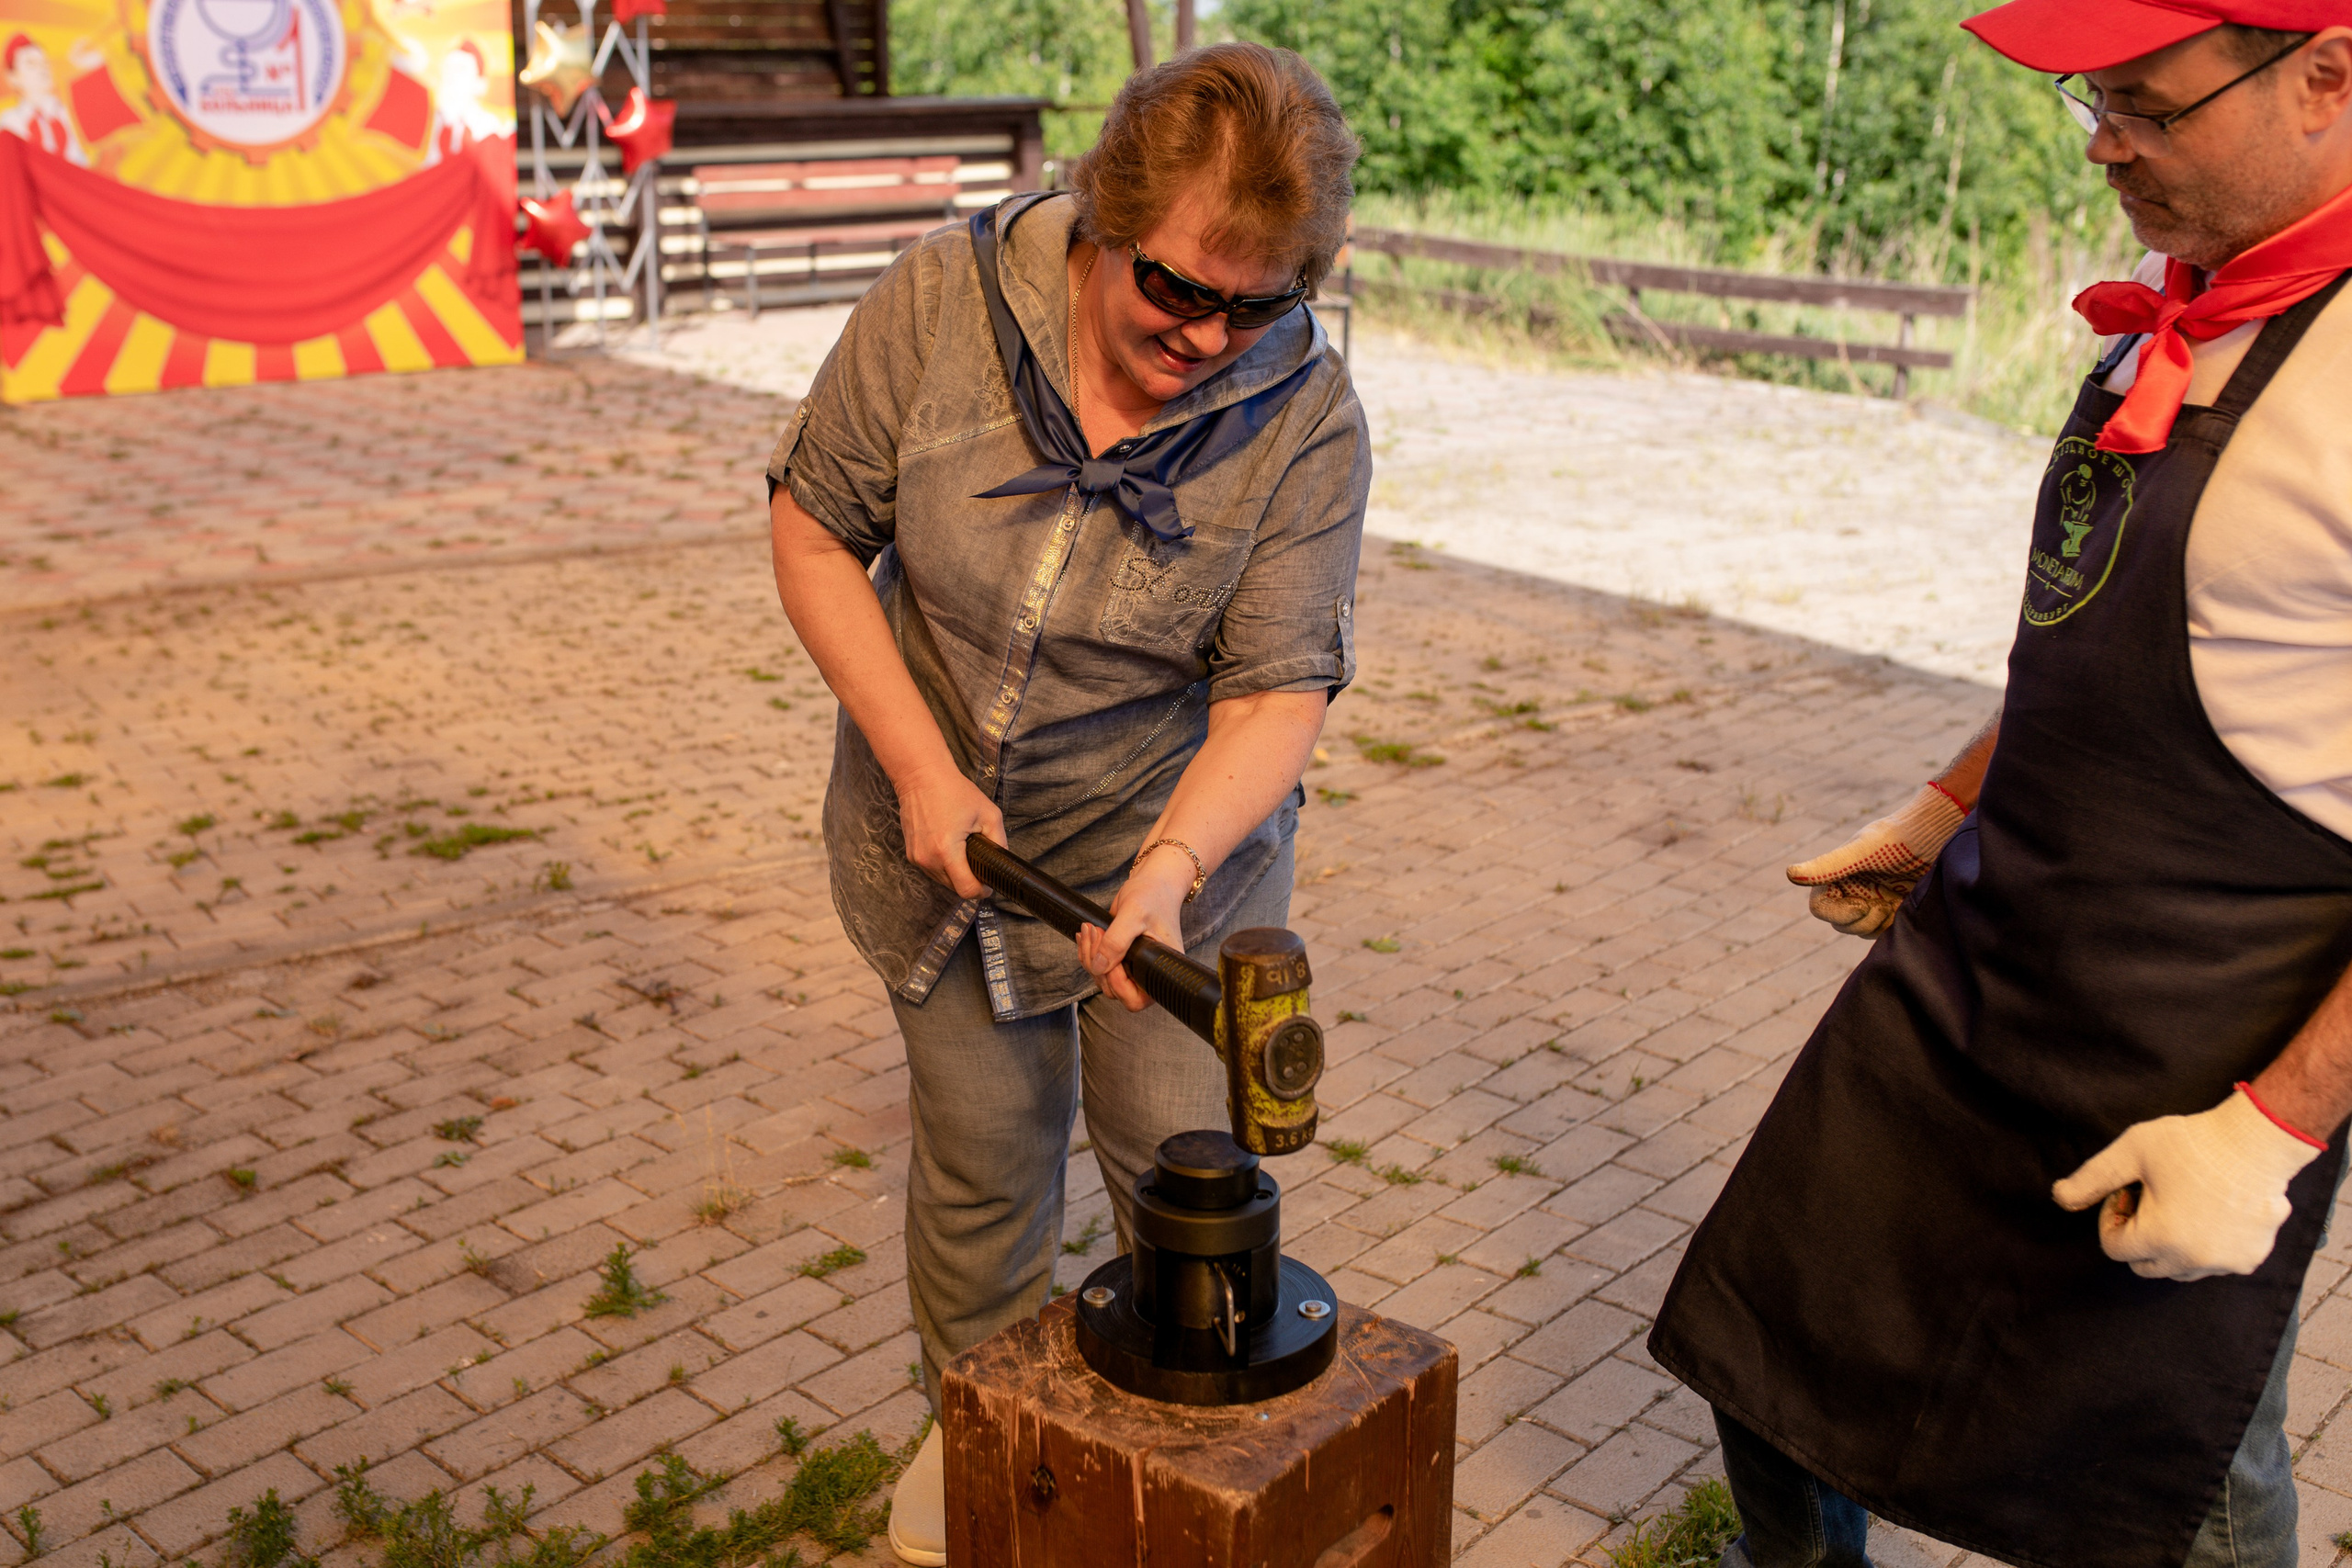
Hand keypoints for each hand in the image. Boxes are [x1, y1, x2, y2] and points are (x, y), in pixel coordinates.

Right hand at [893, 764, 1003, 899]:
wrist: (921, 777)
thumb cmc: (954, 791)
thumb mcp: (989, 814)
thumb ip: (1000, 842)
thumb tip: (1002, 862)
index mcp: (947, 851)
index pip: (966, 890)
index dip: (981, 891)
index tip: (988, 883)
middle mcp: (928, 859)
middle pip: (954, 888)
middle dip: (970, 880)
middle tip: (979, 861)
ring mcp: (917, 858)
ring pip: (942, 881)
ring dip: (956, 873)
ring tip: (963, 850)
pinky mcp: (911, 854)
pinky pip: (932, 871)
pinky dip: (943, 866)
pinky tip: (949, 847)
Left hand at [1076, 848, 1191, 1011]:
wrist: (1152, 882)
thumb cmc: (1153, 896)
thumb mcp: (1134, 915)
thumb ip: (1117, 942)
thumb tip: (1099, 966)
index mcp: (1160, 970)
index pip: (1136, 999)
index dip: (1118, 984)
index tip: (1109, 958)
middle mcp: (1147, 972)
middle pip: (1114, 990)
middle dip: (1098, 965)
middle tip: (1096, 933)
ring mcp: (1132, 966)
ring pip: (1102, 978)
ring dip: (1089, 956)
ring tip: (1090, 929)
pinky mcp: (1120, 957)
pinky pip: (1098, 966)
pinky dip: (1088, 952)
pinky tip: (1087, 933)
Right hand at [1786, 782, 1968, 936]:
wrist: (1938, 836)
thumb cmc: (1899, 838)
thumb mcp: (1863, 851)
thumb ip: (1828, 865)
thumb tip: (1790, 874)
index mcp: (1837, 875)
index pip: (1821, 909)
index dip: (1840, 914)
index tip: (1866, 904)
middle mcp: (1851, 888)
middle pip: (1841, 924)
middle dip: (1862, 921)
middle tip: (1886, 906)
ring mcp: (1873, 899)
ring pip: (1862, 930)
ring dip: (1879, 924)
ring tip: (1897, 904)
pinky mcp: (1893, 908)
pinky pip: (1883, 930)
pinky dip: (1893, 926)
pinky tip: (1905, 907)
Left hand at [2053, 1088, 2323, 1280]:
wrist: (2257, 1142)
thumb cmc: (2191, 1144)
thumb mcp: (2130, 1152)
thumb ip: (2091, 1179)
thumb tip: (2059, 1198)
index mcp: (2161, 1239)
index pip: (2114, 1248)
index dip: (2112, 1217)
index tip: (2127, 1191)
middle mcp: (2194, 1261)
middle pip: (2144, 1266)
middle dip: (2137, 1236)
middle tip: (2149, 1198)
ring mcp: (2226, 1263)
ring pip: (2178, 1270)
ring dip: (2168, 1246)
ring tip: (2178, 1203)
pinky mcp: (2251, 1259)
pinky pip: (2212, 1264)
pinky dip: (2202, 1247)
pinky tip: (2207, 1212)